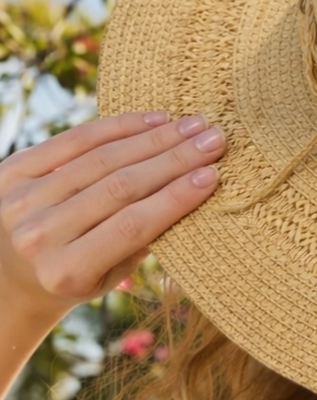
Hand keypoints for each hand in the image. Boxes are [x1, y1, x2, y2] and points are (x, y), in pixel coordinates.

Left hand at [0, 111, 225, 321]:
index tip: (213, 175)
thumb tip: (190, 188)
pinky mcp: (10, 171)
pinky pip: (73, 140)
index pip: (134, 226)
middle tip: (214, 140)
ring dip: (154, 138)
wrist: (7, 276)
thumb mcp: (106, 278)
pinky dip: (117, 126)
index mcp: (66, 271)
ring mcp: (21, 200)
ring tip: (192, 125)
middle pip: (120, 187)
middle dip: (174, 159)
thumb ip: (139, 241)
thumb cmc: (70, 280)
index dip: (175, 197)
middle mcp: (39, 235)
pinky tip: (153, 119)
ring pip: (100, 159)